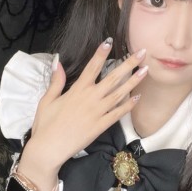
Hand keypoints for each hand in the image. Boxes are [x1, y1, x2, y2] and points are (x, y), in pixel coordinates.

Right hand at [17, 39, 146, 190]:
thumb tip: (57, 62)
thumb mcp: (47, 100)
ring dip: (133, 81)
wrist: (49, 148)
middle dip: (129, 64)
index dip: (101, 54)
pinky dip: (128, 105)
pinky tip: (138, 97)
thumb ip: (56, 81)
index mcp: (77, 90)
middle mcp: (90, 98)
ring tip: (146, 70)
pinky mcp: (101, 126)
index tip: (109, 42)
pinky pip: (118, 113)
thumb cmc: (45, 124)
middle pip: (113, 77)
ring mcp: (97, 112)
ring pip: (119, 93)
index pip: (92, 67)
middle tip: (142, 53)